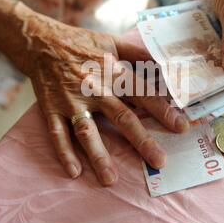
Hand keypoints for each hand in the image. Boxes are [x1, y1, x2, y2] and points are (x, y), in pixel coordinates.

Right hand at [18, 14, 188, 185]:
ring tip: (110, 180)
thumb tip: (165, 63)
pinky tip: (74, 172)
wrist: (41, 42)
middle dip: (141, 140)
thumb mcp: (112, 43)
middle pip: (121, 117)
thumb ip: (138, 54)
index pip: (142, 93)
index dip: (162, 110)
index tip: (181, 126)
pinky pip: (58, 133)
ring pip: (87, 131)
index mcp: (112, 72)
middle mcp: (94, 89)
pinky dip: (64, 153)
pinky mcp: (52, 109)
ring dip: (99, 155)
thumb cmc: (82, 44)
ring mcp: (71, 102)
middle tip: (159, 161)